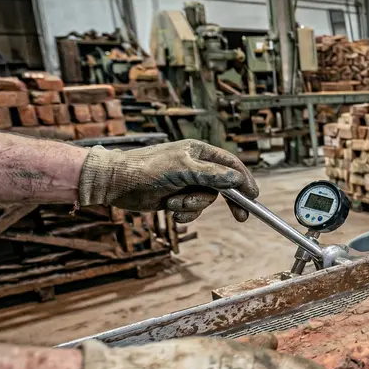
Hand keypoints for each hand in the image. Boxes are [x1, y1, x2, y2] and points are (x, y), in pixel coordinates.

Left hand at [77, 140, 258, 222]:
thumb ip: (211, 174)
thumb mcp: (182, 169)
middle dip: (228, 201)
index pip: (230, 165)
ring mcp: (186, 182)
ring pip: (207, 200)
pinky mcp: (177, 197)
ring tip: (176, 204)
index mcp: (199, 152)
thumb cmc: (146, 169)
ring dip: (193, 206)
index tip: (254, 195)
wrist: (114, 183)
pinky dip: (184, 213)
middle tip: (241, 216)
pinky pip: (192, 209)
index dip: (244, 179)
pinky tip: (171, 210)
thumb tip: (236, 178)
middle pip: (223, 185)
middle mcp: (196, 166)